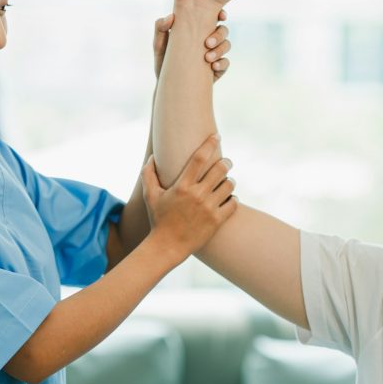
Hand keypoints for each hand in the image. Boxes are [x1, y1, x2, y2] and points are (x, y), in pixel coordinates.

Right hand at [141, 136, 236, 260]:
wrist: (167, 247)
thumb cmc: (158, 220)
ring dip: (230, 181)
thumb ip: (149, 175)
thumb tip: (153, 157)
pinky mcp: (217, 221)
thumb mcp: (150, 197)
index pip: (199, 158)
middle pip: (220, 168)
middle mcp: (197, 195)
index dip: (209, 144)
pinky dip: (233, 199)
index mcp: (182, 186)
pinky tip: (228, 199)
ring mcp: (209, 208)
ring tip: (226, 182)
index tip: (216, 136)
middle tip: (226, 162)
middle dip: (226, 162)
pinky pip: (234, 203)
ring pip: (230, 185)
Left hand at [153, 13, 230, 81]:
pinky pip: (226, 63)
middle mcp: (208, 40)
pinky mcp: (217, 69)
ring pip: (226, 45)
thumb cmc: (163, 61)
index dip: (220, 14)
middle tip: (207, 43)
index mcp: (197, 30)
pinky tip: (213, 67)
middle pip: (223, 31)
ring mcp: (214, 54)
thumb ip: (160, 28)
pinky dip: (222, 64)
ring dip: (220, 49)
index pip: (213, 18)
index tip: (220, 16)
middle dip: (219, 35)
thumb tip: (171, 16)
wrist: (168, 85)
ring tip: (208, 58)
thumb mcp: (158, 45)